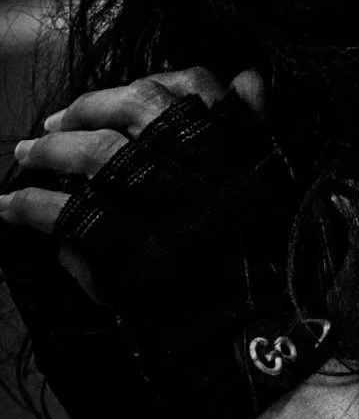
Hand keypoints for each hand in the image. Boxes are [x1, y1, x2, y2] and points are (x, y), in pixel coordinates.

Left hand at [2, 64, 329, 418]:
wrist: (258, 342)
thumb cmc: (266, 265)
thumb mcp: (272, 186)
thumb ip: (252, 130)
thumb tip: (246, 76)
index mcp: (241, 151)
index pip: (196, 84)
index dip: (152, 80)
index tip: (126, 91)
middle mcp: (206, 171)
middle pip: (138, 109)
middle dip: (90, 105)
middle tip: (57, 119)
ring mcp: (168, 211)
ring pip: (97, 154)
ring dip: (50, 149)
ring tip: (26, 152)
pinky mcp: (133, 256)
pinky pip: (67, 215)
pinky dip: (29, 205)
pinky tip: (8, 205)